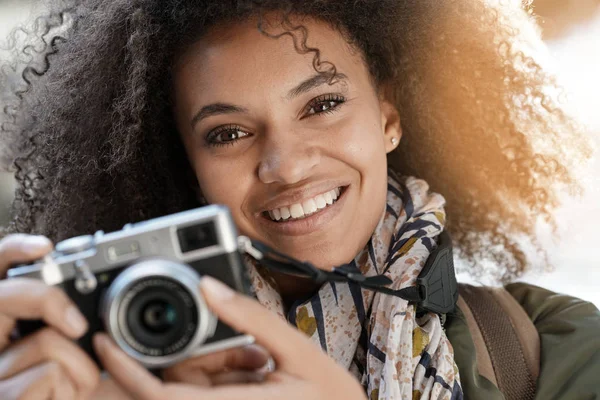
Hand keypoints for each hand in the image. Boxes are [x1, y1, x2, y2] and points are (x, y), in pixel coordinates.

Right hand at [0, 234, 99, 399]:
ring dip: (78, 365)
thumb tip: (91, 290)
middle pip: (7, 297)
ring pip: (46, 341)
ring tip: (69, 385)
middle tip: (77, 325)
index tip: (44, 247)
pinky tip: (61, 399)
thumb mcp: (64, 348)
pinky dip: (72, 387)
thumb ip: (60, 320)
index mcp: (2, 325)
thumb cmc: (62, 388)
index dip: (14, 252)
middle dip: (49, 301)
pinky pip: (50, 374)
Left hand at [95, 276, 366, 399]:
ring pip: (190, 390)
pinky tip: (254, 370)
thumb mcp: (298, 351)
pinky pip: (207, 395)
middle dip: (181, 360)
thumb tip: (209, 286)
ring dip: (205, 368)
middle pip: (171, 389)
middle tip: (228, 344)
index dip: (126, 371)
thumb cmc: (332, 398)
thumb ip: (253, 318)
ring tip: (257, 361)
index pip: (161, 396)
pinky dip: (216, 377)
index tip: (105, 341)